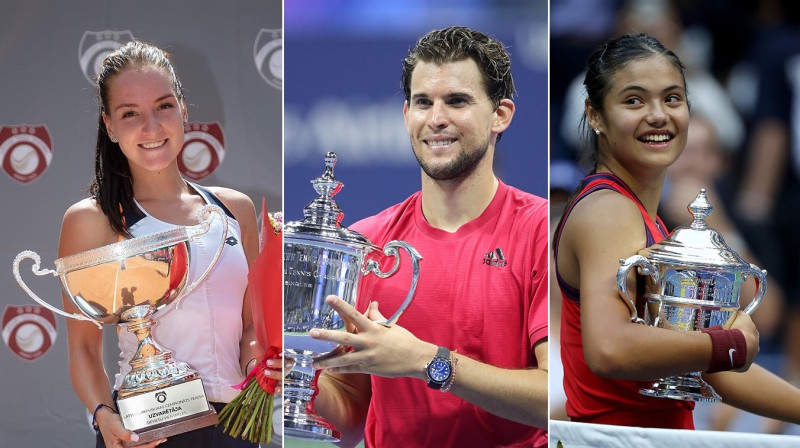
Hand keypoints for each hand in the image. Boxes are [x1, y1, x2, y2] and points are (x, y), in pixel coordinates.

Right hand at [96, 408, 165, 446]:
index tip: (155, 442)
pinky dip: (145, 440)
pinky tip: (151, 437)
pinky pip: (137, 443)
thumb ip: (124, 434)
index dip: (146, 447)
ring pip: (138, 447)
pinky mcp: (127, 441)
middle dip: (150, 446)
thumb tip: (135, 438)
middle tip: (160, 439)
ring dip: (149, 444)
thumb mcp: (116, 426)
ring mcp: (124, 445)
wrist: (104, 415)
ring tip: (158, 439)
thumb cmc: (108, 421)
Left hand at [246, 340, 292, 392]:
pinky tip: (276, 389)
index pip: (288, 355)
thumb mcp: (260, 357)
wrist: (259, 375)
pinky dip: (280, 388)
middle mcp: (285, 367)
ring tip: (265, 373)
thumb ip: (258, 351)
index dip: (286, 354)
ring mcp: (283, 377)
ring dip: (276, 374)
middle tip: (267, 363)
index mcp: (283, 357)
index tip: (279, 354)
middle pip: (286, 365)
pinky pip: (282, 387)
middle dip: (278, 363)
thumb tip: (253, 343)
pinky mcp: (280, 386)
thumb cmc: (263, 363)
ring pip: (284, 375)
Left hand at [309, 295, 434, 378]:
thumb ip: (377, 316)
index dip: (341, 306)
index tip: (329, 298)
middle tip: (312, 333)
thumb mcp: (390, 326)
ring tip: (313, 362)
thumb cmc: (404, 340)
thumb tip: (371, 304)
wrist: (416, 359)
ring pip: (344, 358)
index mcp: (373, 328)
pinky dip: (340, 369)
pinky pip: (351, 369)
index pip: (354, 314)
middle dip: (327, 335)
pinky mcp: (369, 368)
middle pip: (344, 338)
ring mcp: (368, 356)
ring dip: (327, 360)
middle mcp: (368, 341)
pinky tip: (329, 369)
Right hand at [727, 310, 759, 371]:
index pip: (747, 331)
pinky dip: (729, 359)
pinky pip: (735, 362)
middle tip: (724, 338)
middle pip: (744, 343)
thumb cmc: (739, 330)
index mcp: (755, 335)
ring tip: (722, 347)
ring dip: (733, 350)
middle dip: (736, 341)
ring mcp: (750, 358)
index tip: (731, 329)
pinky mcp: (743, 367)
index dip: (739, 329)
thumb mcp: (741, 317)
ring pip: (740, 353)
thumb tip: (739, 313)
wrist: (738, 347)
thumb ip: (741, 314)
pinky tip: (722, 355)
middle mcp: (755, 347)